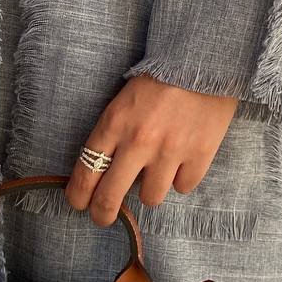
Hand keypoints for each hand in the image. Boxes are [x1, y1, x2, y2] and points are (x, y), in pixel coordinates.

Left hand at [65, 74, 238, 224]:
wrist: (204, 63)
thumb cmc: (160, 80)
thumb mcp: (123, 101)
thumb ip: (112, 134)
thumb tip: (104, 173)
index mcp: (114, 124)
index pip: (85, 173)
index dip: (78, 196)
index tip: (79, 203)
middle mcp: (138, 142)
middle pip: (109, 198)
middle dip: (102, 214)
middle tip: (103, 218)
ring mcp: (170, 151)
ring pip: (150, 198)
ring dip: (150, 189)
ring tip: (156, 172)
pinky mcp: (199, 156)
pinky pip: (183, 187)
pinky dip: (182, 178)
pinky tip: (183, 160)